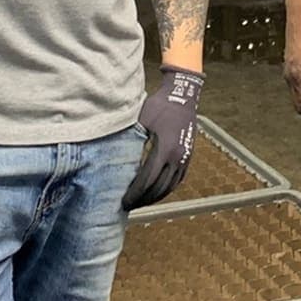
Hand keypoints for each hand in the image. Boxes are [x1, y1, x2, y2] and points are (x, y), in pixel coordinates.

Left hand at [122, 66, 201, 209]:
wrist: (182, 95)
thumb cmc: (159, 105)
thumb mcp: (141, 120)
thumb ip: (132, 140)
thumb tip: (112, 156)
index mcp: (164, 149)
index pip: (148, 179)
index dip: (135, 193)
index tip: (124, 201)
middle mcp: (177, 157)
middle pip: (159, 187)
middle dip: (143, 199)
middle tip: (129, 206)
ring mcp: (185, 157)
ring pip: (170, 186)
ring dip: (155, 197)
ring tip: (141, 203)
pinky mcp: (188, 156)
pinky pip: (178, 180)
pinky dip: (167, 190)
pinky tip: (157, 193)